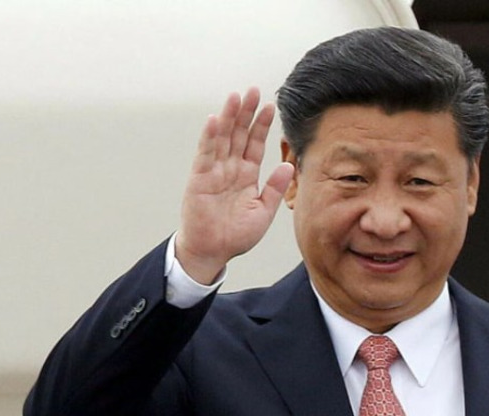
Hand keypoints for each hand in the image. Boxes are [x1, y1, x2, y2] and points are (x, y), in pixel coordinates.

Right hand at [175, 88, 294, 283]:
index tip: (271, 105)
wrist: (213, 252)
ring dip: (228, 117)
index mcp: (246, 175)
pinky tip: (214, 120)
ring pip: (222, 138)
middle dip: (245, 112)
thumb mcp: (264, 211)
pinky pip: (205, 154)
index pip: (255, 143)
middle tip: (253, 90)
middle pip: (238, 134)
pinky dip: (209, 137)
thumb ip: (275, 188)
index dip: (262, 125)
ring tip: (235, 96)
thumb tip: (289, 165)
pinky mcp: (199, 179)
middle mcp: (230, 168)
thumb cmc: (236, 235)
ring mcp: (213, 171)